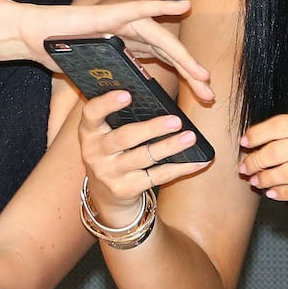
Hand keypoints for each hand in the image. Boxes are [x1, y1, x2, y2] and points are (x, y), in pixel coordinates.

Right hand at [7, 0, 213, 102]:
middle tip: (210, 95)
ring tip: (202, 75)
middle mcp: (131, 33)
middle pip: (169, 53)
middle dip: (191, 74)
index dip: (185, 77)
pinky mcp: (111, 14)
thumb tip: (130, 101)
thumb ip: (113, 82)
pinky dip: (162, 7)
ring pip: (161, 39)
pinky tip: (183, 6)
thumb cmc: (58, 53)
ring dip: (183, 56)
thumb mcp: (93, 77)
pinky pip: (141, 10)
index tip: (203, 97)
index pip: (164, 62)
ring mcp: (122, 22)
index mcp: (129, 47)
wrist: (31, 35)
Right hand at [78, 89, 208, 226]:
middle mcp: (95, 152)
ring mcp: (109, 173)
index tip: (127, 94)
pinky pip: (157, 176)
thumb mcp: (107, 133)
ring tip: (190, 137)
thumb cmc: (114, 151)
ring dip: (169, 146)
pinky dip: (181, 168)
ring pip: (143, 157)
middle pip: (125, 137)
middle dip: (152, 128)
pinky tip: (198, 161)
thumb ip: (122, 117)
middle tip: (176, 120)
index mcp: (90, 131)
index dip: (108, 103)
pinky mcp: (125, 189)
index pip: (92, 113)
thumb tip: (158, 98)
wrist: (105, 194)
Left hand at [238, 106, 287, 200]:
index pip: (281, 124)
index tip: (244, 141)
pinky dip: (285, 193)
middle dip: (256, 160)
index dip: (258, 133)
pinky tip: (274, 194)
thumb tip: (275, 133)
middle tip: (244, 166)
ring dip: (266, 178)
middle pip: (279, 150)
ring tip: (254, 181)